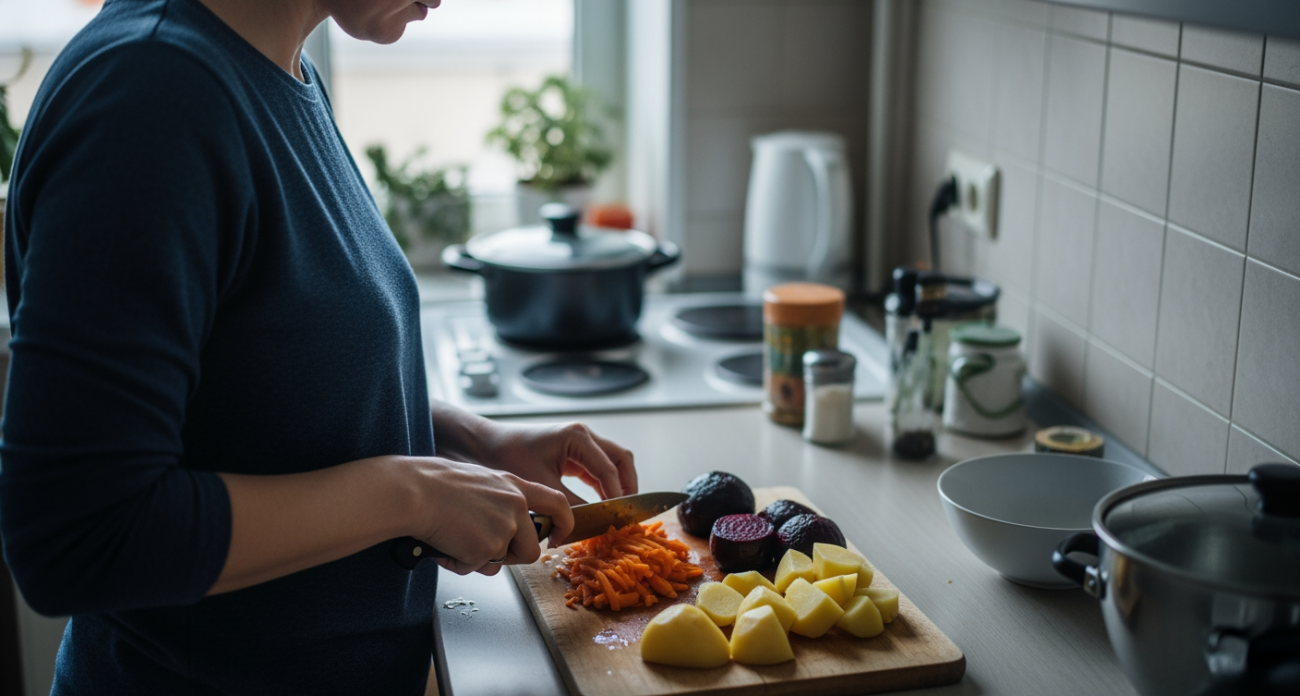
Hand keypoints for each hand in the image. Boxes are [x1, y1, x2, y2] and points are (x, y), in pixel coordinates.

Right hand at [404, 457, 574, 575]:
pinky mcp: (487, 547)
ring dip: (482, 559)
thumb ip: (500, 500)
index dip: (564, 524)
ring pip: (503, 562)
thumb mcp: (480, 480)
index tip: (556, 537)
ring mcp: (504, 527)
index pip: (558, 504)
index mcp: (515, 485)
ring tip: (458, 541)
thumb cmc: (436, 483)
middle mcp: (515, 505)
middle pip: (532, 547)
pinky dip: (460, 562)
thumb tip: (506, 526)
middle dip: (510, 556)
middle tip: (483, 548)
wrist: (414, 492)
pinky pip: (478, 567)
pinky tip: (446, 545)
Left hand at [475, 422, 637, 504]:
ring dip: (618, 485)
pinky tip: (603, 504)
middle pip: (620, 459)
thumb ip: (571, 505)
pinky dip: (604, 484)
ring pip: (613, 462)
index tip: (620, 518)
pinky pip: (598, 467)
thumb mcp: (542, 486)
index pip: (609, 470)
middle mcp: (583, 435)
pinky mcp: (574, 451)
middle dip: (627, 486)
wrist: (487, 445)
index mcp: (577, 437)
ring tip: (618, 511)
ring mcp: (580, 441)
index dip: (618, 496)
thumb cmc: (509, 458)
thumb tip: (593, 523)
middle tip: (627, 513)